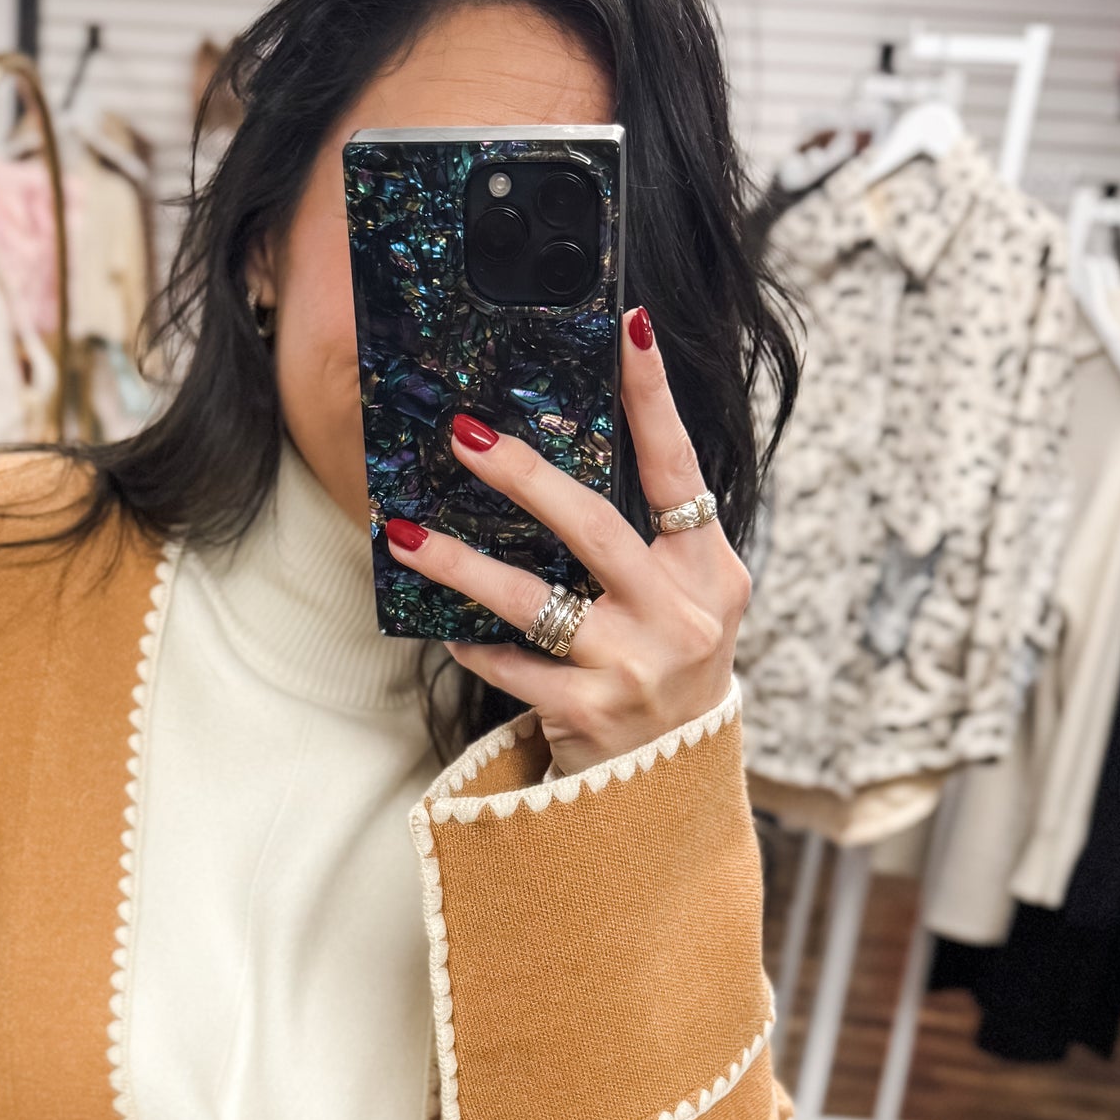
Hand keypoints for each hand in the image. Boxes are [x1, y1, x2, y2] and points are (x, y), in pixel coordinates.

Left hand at [384, 308, 751, 776]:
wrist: (665, 791)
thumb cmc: (662, 675)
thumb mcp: (681, 606)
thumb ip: (647, 545)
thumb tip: (557, 464)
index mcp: (711, 574)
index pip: (680, 471)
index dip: (655, 400)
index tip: (629, 328)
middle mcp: (682, 616)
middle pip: (595, 526)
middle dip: (526, 476)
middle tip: (465, 435)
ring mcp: (635, 667)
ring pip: (534, 599)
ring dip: (462, 564)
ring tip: (407, 534)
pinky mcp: (588, 713)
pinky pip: (510, 664)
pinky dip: (473, 644)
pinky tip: (443, 628)